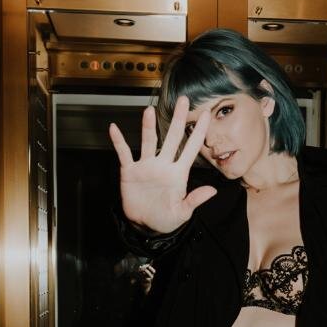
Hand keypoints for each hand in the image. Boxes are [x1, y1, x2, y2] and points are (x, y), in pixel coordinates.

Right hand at [108, 95, 218, 235]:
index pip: (191, 148)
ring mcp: (146, 166)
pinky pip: (124, 154)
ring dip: (148, 127)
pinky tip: (114, 129)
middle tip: (182, 99)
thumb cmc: (166, 219)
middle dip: (177, 119)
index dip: (198, 132)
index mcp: (178, 173)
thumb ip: (195, 200)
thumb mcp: (182, 212)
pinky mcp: (131, 172)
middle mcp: (163, 165)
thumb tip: (212, 191)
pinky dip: (118, 142)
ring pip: (148, 142)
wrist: (145, 226)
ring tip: (149, 110)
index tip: (206, 114)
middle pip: (171, 138)